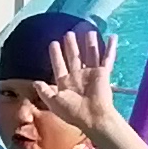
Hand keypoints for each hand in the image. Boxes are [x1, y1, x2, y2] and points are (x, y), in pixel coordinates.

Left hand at [44, 24, 124, 143]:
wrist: (93, 117)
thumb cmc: (73, 112)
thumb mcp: (54, 102)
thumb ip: (44, 91)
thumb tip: (35, 82)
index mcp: (66, 83)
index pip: (59, 65)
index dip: (56, 54)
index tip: (53, 43)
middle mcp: (78, 77)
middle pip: (74, 57)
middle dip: (71, 45)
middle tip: (69, 33)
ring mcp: (91, 74)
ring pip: (90, 55)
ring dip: (89, 43)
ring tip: (88, 31)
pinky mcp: (103, 73)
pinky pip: (108, 58)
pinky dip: (110, 48)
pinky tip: (113, 37)